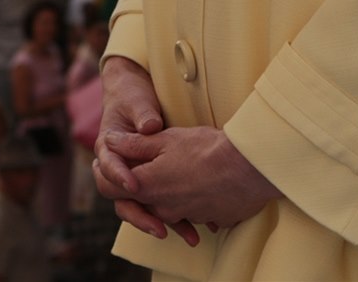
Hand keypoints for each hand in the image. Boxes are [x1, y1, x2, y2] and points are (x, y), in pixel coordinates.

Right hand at [90, 57, 198, 246]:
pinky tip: (197, 227)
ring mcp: (133, 178)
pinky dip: (175, 217)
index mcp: (107, 147)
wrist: (134, 96)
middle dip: (140, 215)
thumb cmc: (132, 96)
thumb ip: (143, 112)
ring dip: (161, 223)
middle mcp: (118, 168)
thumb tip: (150, 127)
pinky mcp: (150, 183)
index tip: (133, 185)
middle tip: (159, 227)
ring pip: (141, 207)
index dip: (119, 176)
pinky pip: (158, 204)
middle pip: (121, 199)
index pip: (107, 167)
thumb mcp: (137, 100)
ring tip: (187, 235)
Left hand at [110, 125, 279, 231]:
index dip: (109, 174)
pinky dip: (191, 199)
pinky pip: (191, 212)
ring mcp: (185, 216)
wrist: (248, 168)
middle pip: (139, 200)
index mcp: (147, 186)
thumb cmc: (206, 149)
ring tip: (181, 169)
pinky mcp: (206, 219)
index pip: (112, 189)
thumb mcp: (166, 139)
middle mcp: (162, 208)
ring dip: (168, 192)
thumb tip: (109, 141)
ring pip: (165, 207)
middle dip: (141, 182)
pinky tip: (202, 182)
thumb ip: (134, 144)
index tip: (115, 160)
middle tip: (151, 162)